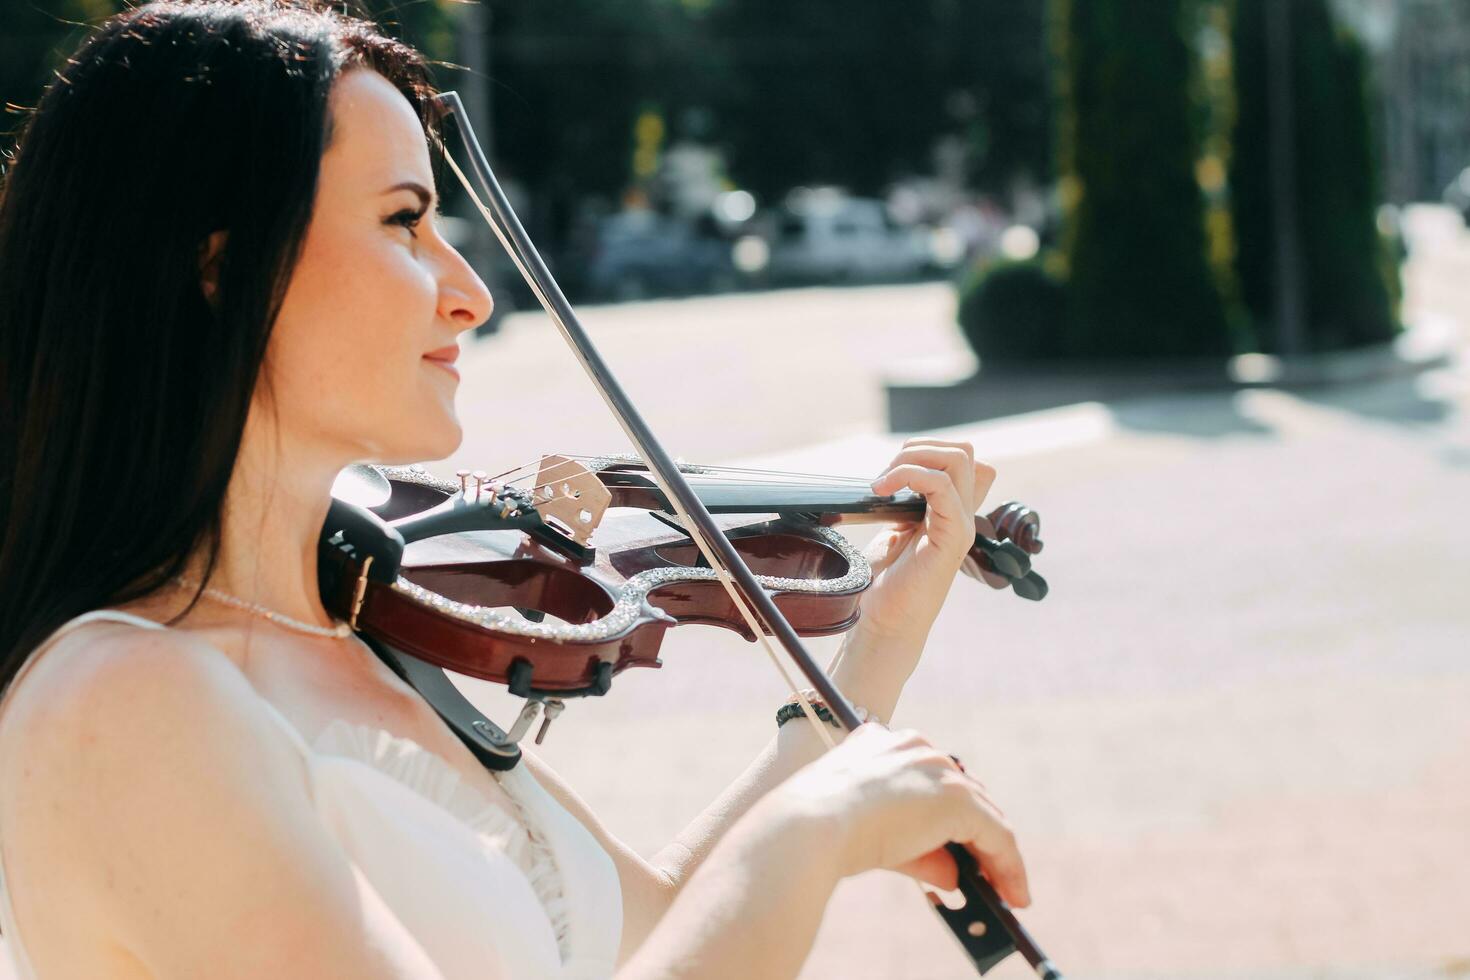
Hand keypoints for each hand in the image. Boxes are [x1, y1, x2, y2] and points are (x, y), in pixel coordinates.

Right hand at [775, 724, 1028, 904]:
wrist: (808, 827)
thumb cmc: (821, 829)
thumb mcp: (872, 835)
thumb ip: (916, 851)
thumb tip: (952, 876)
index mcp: (883, 743)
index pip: (931, 778)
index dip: (946, 815)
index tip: (957, 844)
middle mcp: (915, 747)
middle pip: (963, 793)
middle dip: (976, 836)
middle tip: (989, 874)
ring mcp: (938, 770)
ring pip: (982, 814)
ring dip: (996, 855)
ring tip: (1007, 890)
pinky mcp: (956, 799)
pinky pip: (996, 835)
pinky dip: (1008, 865)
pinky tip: (1011, 892)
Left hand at [837, 440, 995, 687]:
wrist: (885, 623)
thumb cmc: (885, 582)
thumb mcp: (894, 530)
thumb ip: (906, 503)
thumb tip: (895, 476)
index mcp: (950, 511)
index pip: (963, 460)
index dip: (927, 451)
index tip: (891, 474)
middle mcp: (962, 515)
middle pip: (962, 452)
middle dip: (918, 449)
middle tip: (886, 476)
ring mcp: (961, 525)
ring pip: (958, 459)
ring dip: (912, 459)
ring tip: (882, 483)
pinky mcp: (952, 537)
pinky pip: (942, 486)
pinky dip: (909, 476)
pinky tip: (882, 491)